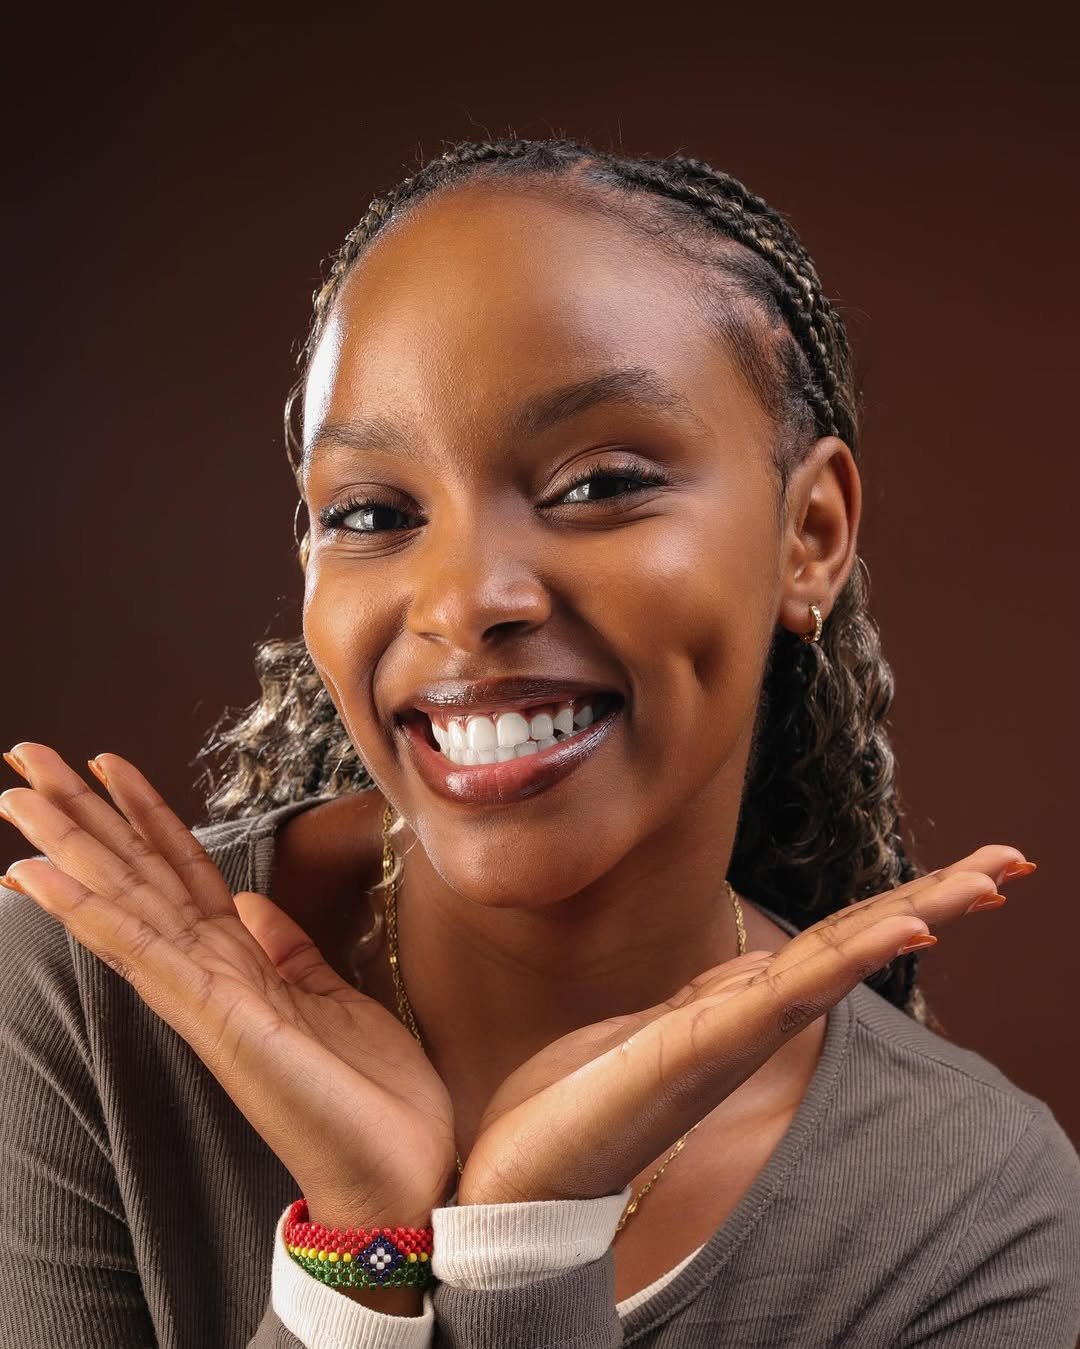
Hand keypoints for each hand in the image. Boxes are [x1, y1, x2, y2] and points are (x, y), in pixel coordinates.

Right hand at [0, 744, 454, 1228]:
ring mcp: (203, 996)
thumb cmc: (367, 1092)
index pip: (178, 873)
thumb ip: (286, 950)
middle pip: (135, 875)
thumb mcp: (331, 997)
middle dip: (83, 814)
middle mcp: (208, 974)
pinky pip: (141, 949)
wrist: (400, 1170)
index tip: (106, 767)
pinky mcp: (214, 1018)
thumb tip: (254, 904)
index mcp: (240, 964)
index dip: (141, 816)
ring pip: (124, 901)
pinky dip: (90, 908)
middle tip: (26, 754)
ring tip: (18, 794)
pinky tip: (42, 874)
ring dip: (69, 846)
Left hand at [458, 846, 1031, 1206]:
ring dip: (917, 913)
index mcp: (733, 1010)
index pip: (831, 945)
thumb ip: (698, 1001)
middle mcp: (747, 1022)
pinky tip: (904, 927)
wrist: (510, 1178)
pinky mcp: (697, 1047)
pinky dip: (853, 956)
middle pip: (855, 944)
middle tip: (1014, 863)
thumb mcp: (641, 1028)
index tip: (968, 873)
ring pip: (840, 960)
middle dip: (938, 900)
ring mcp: (730, 1035)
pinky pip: (787, 992)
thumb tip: (744, 969)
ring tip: (988, 881)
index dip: (898, 906)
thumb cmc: (569, 1106)